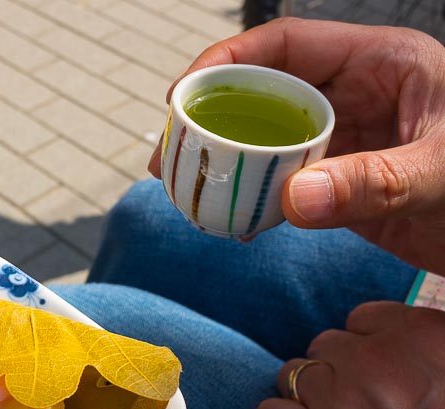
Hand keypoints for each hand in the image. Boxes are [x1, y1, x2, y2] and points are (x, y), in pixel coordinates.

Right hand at [148, 18, 444, 276]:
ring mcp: (348, 146)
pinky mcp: (346, 189)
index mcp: (380, 65)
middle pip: (265, 97)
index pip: (287, 47)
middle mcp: (355, 100)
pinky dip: (254, 202)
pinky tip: (229, 219)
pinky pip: (287, 188)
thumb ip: (377, 181)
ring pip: (270, 145)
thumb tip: (295, 200)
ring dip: (227, 165)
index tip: (185, 94)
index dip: (228, 61)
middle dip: (212, 120)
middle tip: (169, 153)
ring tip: (184, 187)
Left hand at [256, 301, 444, 408]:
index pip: (363, 319)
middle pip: (324, 346)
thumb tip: (386, 349)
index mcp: (427, 335)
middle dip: (333, 375)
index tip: (374, 375)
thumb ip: (423, 355)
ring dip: (306, 400)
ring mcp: (346, 401)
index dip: (362, 350)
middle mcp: (381, 360)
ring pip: (291, 376)